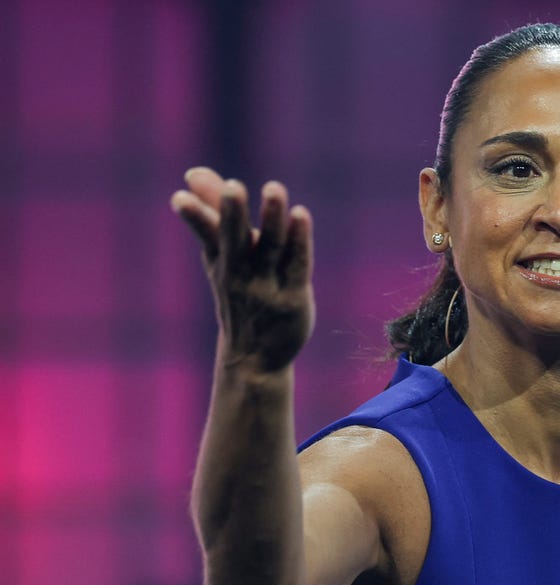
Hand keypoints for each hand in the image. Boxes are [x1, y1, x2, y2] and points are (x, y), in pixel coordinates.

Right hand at [171, 167, 314, 371]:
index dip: (196, 217)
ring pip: (270, 248)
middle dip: (232, 213)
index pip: (208, 236)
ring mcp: (267, 286)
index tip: (180, 198)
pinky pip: (297, 265)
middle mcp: (240, 273)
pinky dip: (299, 240)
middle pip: (235, 240)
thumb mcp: (220, 257)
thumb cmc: (237, 294)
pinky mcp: (294, 297)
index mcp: (219, 261)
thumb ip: (212, 213)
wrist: (255, 356)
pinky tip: (301, 215)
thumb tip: (193, 173)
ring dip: (272, 219)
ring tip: (274, 189)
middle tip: (233, 187)